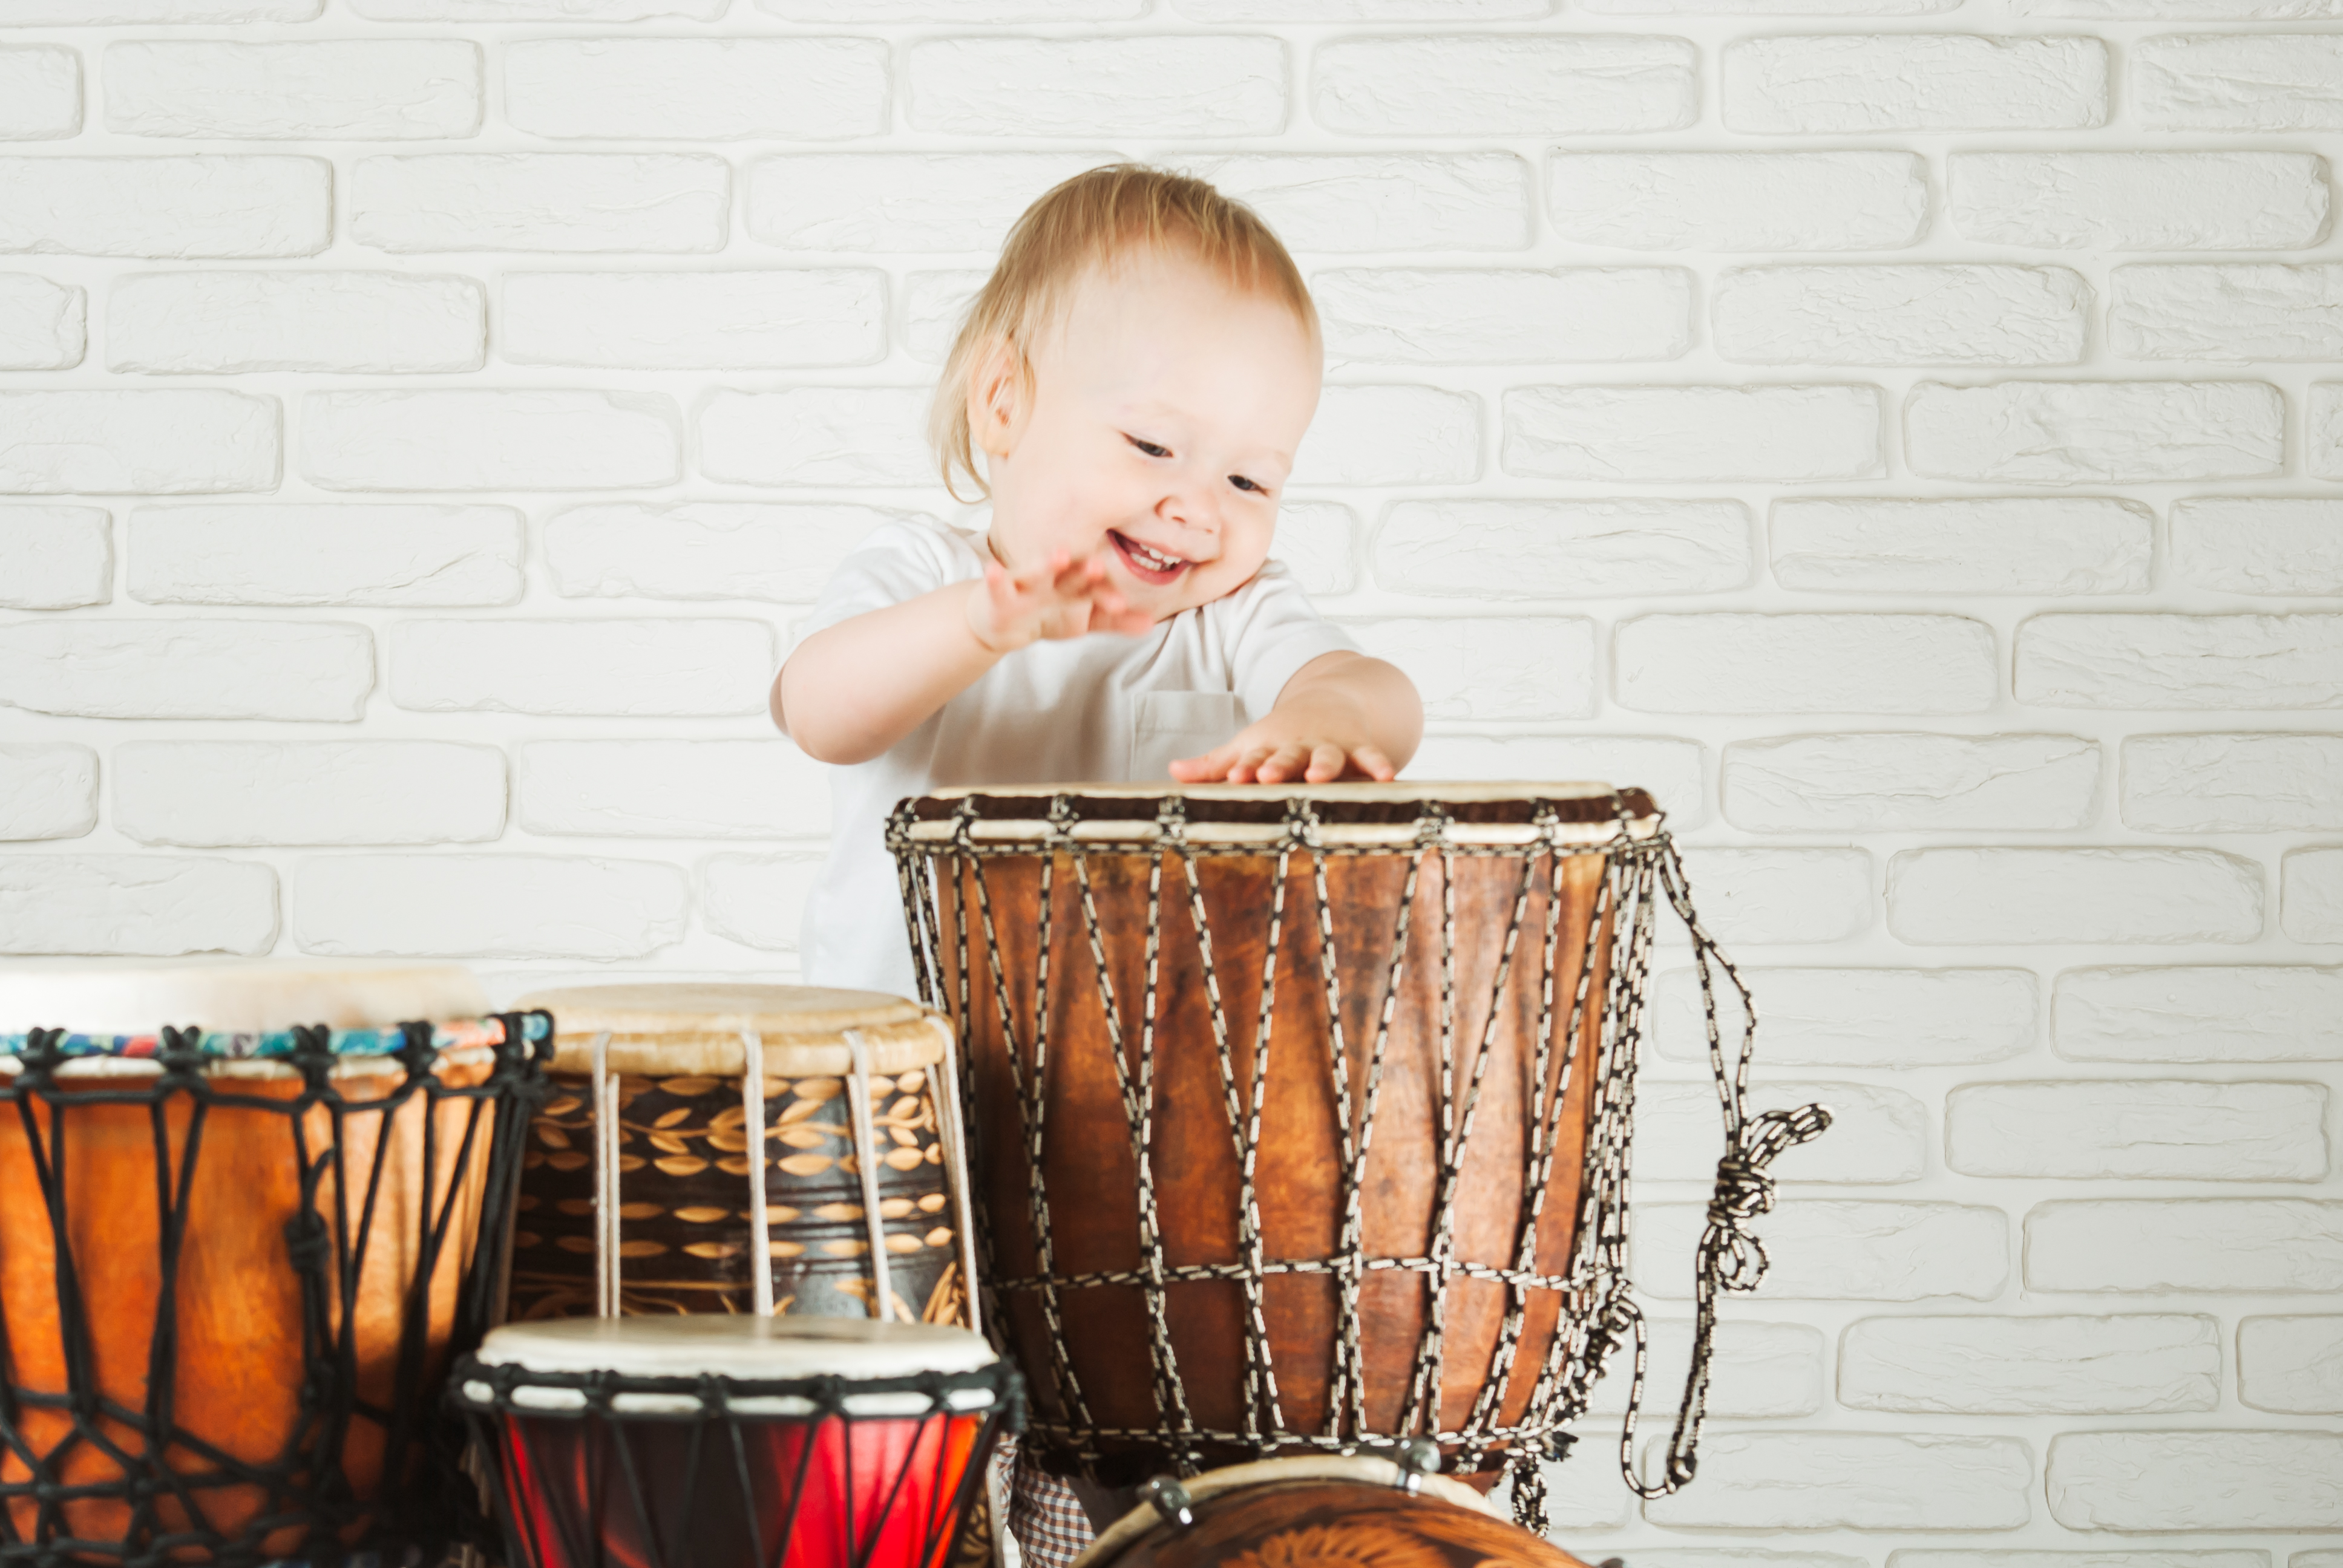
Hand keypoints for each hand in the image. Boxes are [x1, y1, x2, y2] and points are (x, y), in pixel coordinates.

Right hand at [966, 548, 1153, 654]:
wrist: (1002, 619)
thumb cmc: (1048, 613)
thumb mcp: (1083, 621)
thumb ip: (1114, 622)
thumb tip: (1151, 625)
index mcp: (1075, 586)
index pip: (1094, 590)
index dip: (1105, 595)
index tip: (1121, 602)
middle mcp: (1053, 581)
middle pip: (1070, 577)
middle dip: (1083, 573)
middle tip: (1098, 566)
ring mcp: (1025, 584)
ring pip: (1037, 574)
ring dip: (1047, 565)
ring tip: (1060, 555)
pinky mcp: (999, 593)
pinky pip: (996, 585)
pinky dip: (994, 578)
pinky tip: (992, 569)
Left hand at [1170, 722, 1397, 785]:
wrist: (1327, 701)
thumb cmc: (1280, 736)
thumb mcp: (1247, 746)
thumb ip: (1213, 765)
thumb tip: (1172, 773)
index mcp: (1268, 749)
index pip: (1252, 759)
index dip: (1244, 768)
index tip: (1234, 777)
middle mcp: (1298, 747)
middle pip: (1287, 757)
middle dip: (1278, 766)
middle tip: (1268, 774)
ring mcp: (1328, 746)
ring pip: (1327, 757)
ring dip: (1323, 765)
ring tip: (1320, 775)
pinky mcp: (1357, 747)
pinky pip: (1369, 756)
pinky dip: (1378, 764)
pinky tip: (1387, 776)